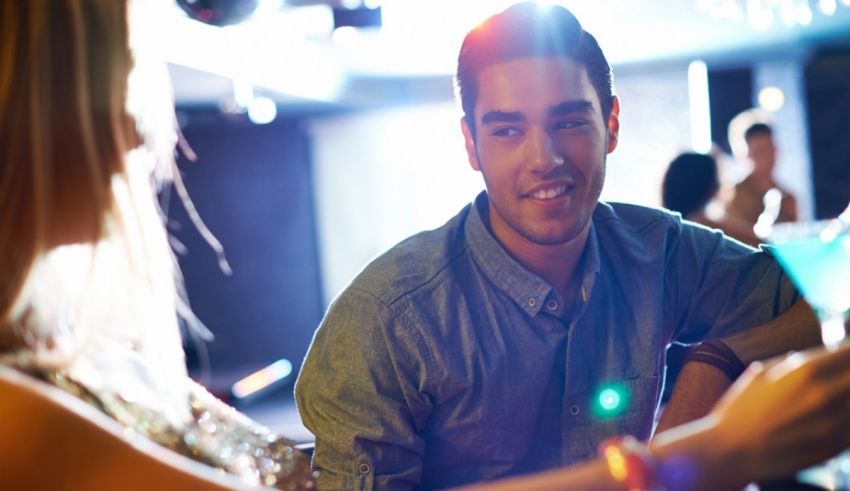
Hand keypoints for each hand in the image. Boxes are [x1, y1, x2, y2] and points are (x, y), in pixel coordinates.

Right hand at [709, 342, 849, 481]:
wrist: (731, 451)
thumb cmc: (740, 410)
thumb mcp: (760, 373)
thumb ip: (790, 362)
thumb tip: (811, 356)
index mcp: (804, 372)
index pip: (848, 353)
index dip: (847, 353)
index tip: (844, 356)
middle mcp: (824, 395)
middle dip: (848, 374)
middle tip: (838, 378)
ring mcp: (832, 423)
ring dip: (847, 398)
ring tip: (830, 398)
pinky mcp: (835, 447)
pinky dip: (847, 419)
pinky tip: (829, 418)